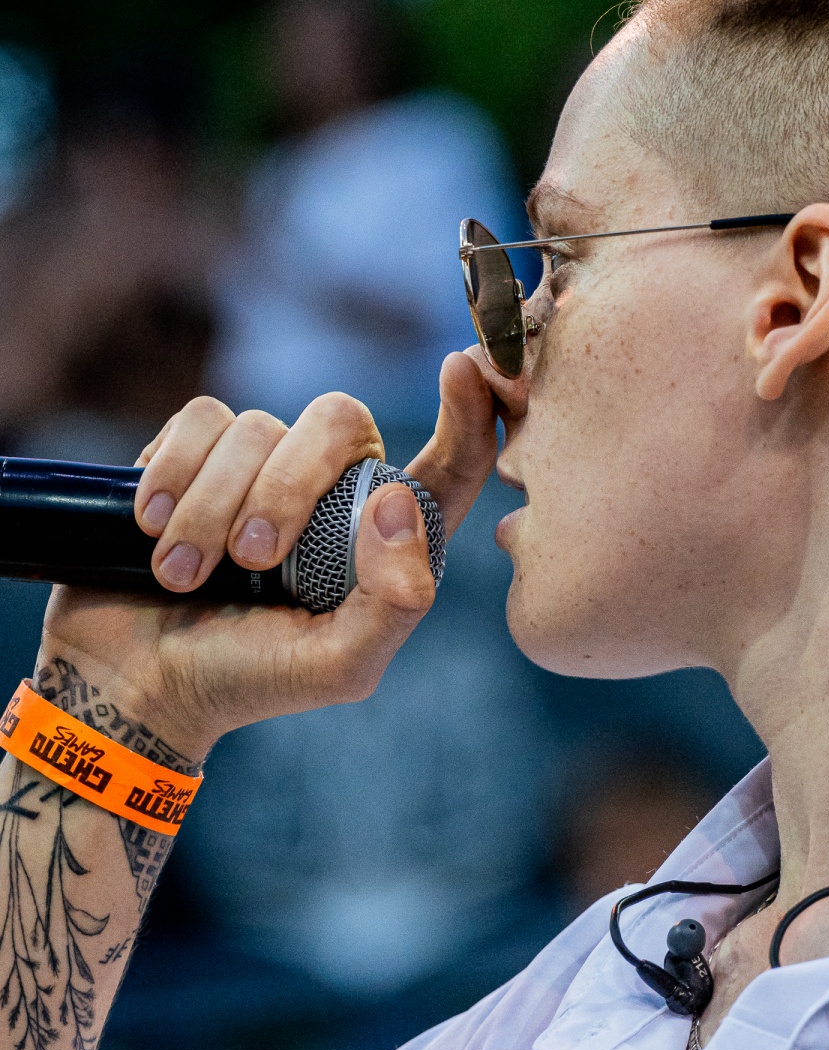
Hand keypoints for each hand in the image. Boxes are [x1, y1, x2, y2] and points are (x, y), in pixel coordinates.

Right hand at [37, 352, 498, 760]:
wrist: (137, 681)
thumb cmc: (250, 678)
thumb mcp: (339, 666)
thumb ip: (394, 603)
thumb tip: (399, 506)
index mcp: (386, 536)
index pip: (450, 464)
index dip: (471, 410)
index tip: (460, 368)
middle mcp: (334, 487)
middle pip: (339, 419)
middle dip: (287, 487)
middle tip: (250, 560)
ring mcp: (264, 464)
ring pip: (257, 427)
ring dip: (212, 508)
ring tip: (182, 574)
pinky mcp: (198, 450)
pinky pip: (201, 418)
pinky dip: (174, 475)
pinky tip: (152, 527)